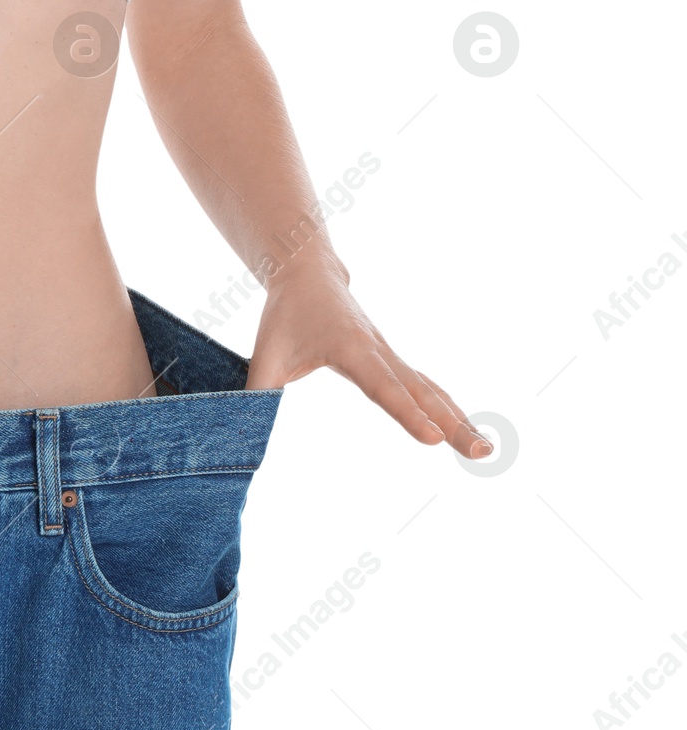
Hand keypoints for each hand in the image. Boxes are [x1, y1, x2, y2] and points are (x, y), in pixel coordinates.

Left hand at [245, 258, 491, 459]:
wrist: (308, 275)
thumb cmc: (286, 315)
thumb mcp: (267, 354)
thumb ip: (258, 392)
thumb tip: (244, 428)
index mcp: (352, 350)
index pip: (383, 388)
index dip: (407, 414)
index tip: (432, 440)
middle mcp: (380, 353)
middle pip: (422, 393)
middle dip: (452, 424)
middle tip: (482, 454)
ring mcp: (391, 356)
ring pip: (431, 391)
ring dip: (460, 420)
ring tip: (486, 451)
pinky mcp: (393, 361)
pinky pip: (426, 387)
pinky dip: (448, 408)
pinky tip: (466, 430)